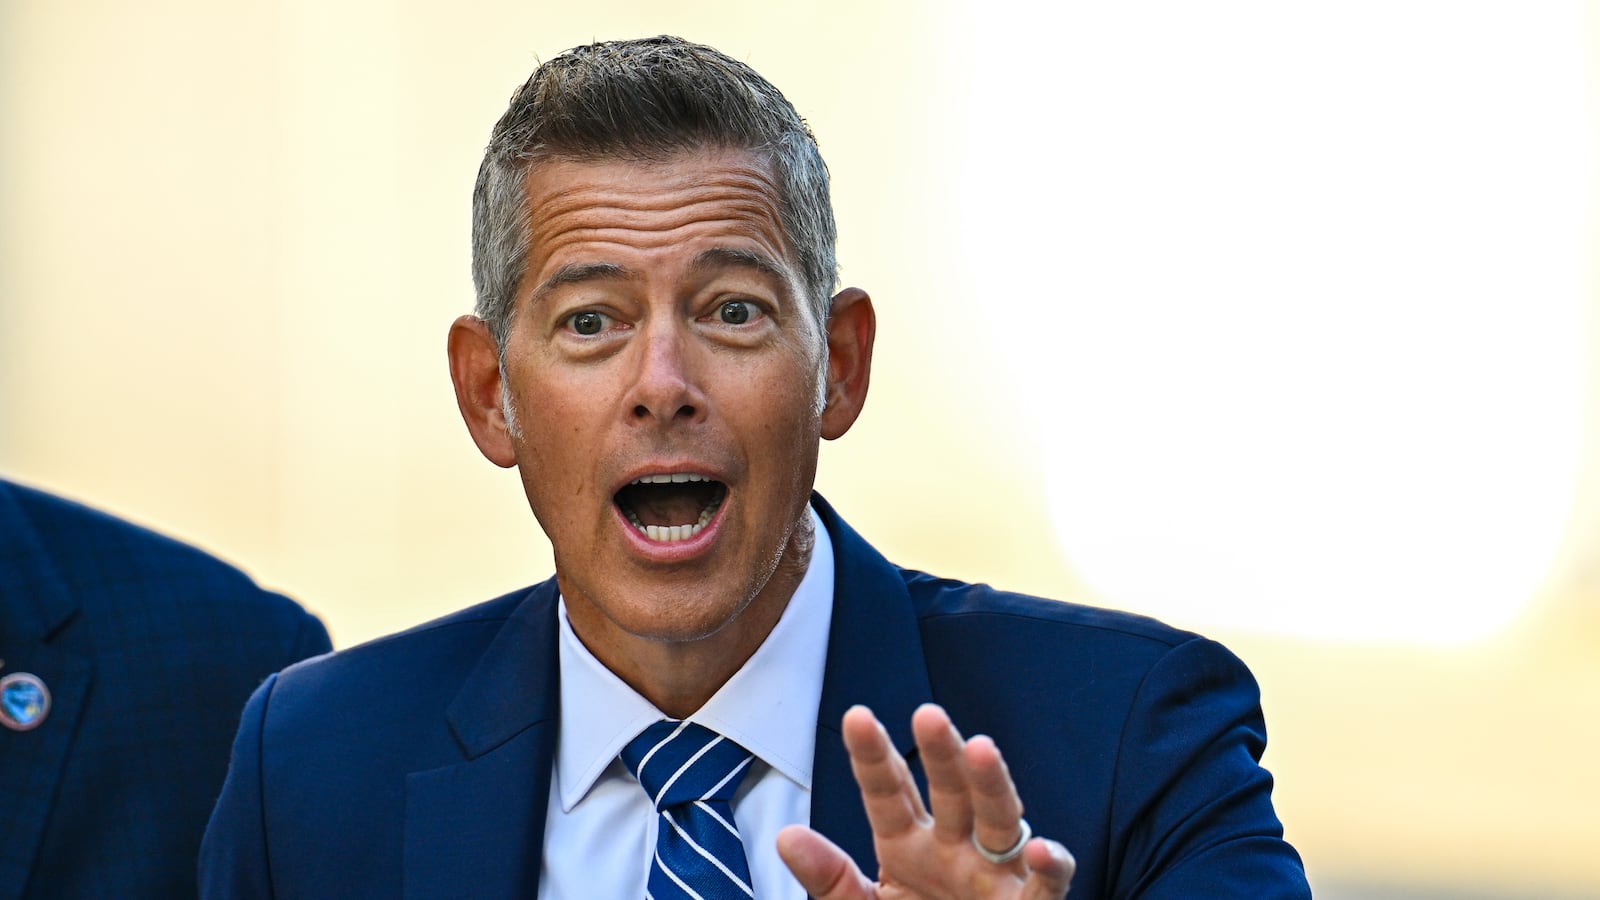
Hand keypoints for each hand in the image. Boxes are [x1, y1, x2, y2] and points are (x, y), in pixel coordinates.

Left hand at [777, 704, 1074, 898]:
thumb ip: (829, 879)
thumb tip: (785, 837)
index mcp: (907, 845)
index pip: (888, 792)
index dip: (873, 757)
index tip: (857, 717)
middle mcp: (954, 849)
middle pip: (949, 792)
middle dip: (940, 754)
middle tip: (927, 714)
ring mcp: (992, 875)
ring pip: (1000, 820)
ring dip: (993, 785)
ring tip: (982, 749)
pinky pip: (1044, 887)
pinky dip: (1049, 868)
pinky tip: (1039, 849)